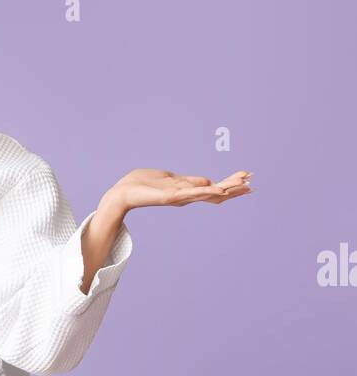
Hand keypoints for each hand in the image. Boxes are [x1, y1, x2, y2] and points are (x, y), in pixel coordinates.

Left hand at [101, 168, 252, 218]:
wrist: (123, 194)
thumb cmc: (143, 184)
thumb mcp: (171, 179)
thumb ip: (190, 182)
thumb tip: (209, 182)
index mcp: (187, 191)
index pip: (214, 188)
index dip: (230, 184)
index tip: (247, 178)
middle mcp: (186, 196)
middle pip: (215, 193)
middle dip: (233, 188)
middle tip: (252, 183)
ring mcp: (180, 197)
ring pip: (207, 193)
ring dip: (225, 189)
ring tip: (242, 186)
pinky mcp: (171, 196)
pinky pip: (191, 193)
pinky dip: (205, 192)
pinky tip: (218, 190)